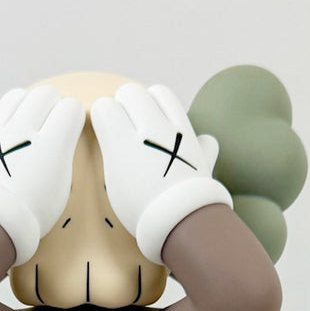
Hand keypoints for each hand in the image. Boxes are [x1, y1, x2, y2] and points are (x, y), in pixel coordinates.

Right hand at [0, 86, 84, 264]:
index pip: (15, 98)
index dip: (31, 111)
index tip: (38, 131)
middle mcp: (11, 126)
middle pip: (40, 94)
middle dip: (52, 109)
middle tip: (58, 135)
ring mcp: (30, 133)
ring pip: (52, 96)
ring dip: (65, 113)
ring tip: (66, 138)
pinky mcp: (52, 145)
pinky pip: (71, 111)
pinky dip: (76, 119)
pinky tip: (74, 138)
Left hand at [90, 83, 231, 263]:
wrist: (180, 218)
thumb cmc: (190, 201)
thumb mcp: (204, 170)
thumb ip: (204, 152)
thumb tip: (209, 140)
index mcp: (181, 128)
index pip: (160, 94)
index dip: (146, 107)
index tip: (139, 126)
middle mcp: (163, 124)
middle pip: (135, 92)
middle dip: (124, 107)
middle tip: (119, 131)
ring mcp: (143, 132)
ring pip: (122, 96)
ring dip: (111, 110)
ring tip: (110, 134)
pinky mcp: (122, 144)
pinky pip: (103, 111)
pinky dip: (100, 117)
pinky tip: (101, 135)